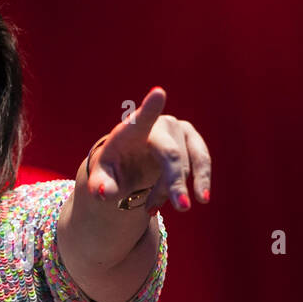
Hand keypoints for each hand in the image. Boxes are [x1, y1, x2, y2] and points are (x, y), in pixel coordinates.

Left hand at [87, 87, 211, 212]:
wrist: (128, 164)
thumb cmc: (112, 170)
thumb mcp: (102, 180)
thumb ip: (100, 186)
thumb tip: (104, 194)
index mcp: (131, 130)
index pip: (140, 119)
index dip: (150, 107)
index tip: (158, 93)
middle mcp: (158, 124)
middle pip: (171, 155)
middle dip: (176, 182)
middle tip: (182, 208)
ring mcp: (178, 129)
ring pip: (186, 163)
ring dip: (179, 188)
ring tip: (167, 208)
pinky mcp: (192, 139)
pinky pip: (201, 162)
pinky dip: (197, 183)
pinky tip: (184, 201)